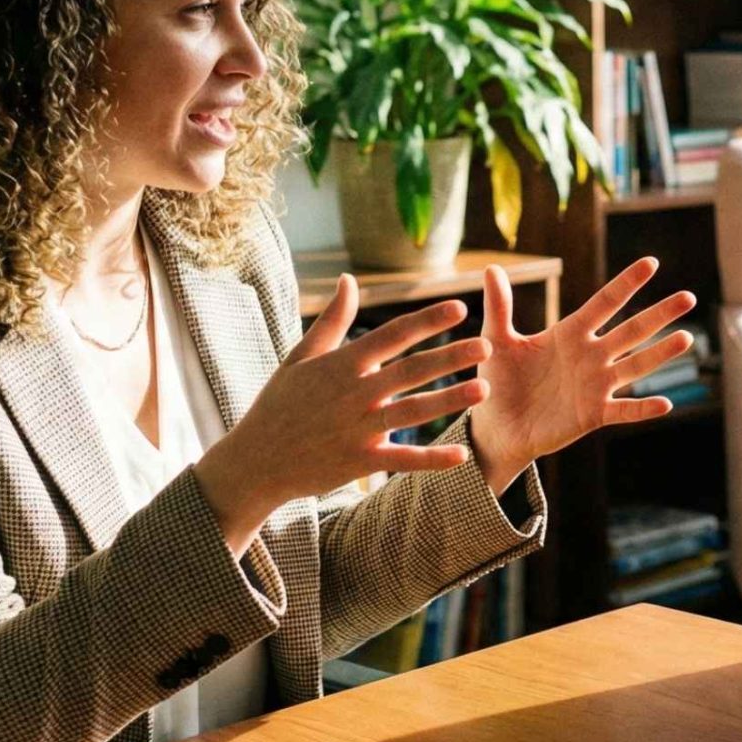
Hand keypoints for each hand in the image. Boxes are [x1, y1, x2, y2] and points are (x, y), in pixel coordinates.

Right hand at [193, 276, 489, 552]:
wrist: (255, 461)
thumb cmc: (278, 404)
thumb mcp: (300, 357)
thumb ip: (332, 320)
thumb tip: (349, 279)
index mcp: (341, 364)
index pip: (392, 335)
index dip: (427, 321)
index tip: (460, 308)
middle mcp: (353, 394)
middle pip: (410, 371)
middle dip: (449, 357)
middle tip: (486, 346)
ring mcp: (357, 429)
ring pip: (412, 412)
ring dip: (450, 400)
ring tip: (484, 389)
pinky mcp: (359, 462)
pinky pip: (402, 459)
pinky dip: (432, 459)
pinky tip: (462, 454)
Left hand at [467, 257, 696, 489]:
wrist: (496, 426)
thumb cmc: (498, 381)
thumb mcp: (497, 341)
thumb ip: (500, 306)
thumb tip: (492, 267)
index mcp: (570, 334)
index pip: (605, 303)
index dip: (627, 284)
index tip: (651, 263)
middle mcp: (590, 356)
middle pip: (631, 330)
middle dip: (659, 314)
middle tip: (688, 297)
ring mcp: (595, 386)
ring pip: (635, 366)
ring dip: (660, 354)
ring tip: (686, 338)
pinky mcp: (593, 415)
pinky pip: (623, 410)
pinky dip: (643, 408)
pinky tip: (666, 404)